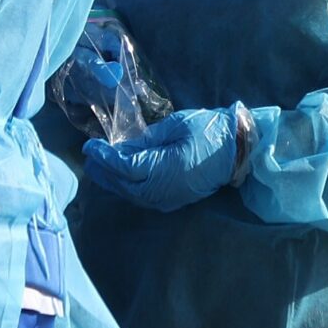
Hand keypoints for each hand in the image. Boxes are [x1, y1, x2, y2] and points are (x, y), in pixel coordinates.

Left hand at [83, 105, 246, 212]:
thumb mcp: (175, 126)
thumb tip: (120, 147)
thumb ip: (146, 140)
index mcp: (166, 168)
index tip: (89, 146)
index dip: (104, 156)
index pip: (125, 165)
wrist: (239, 150)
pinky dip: (127, 189)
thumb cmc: (209, 130)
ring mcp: (169, 199)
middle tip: (88, 158)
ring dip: (113, 182)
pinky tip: (119, 179)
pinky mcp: (173, 201)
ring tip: (97, 168)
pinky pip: (143, 198)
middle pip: (124, 184)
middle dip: (103, 171)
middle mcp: (165, 189)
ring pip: (132, 194)